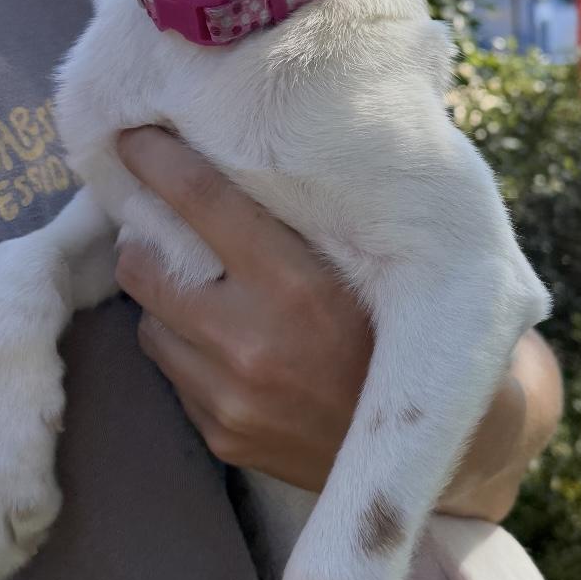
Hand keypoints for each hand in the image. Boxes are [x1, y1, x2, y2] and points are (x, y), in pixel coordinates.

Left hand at [114, 126, 560, 521]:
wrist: (446, 442)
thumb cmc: (408, 322)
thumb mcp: (372, 259)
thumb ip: (304, 219)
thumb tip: (238, 153)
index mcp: (297, 285)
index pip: (200, 202)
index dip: (157, 162)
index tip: (134, 137)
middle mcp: (253, 342)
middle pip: (145, 267)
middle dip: (144, 237)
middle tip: (158, 220)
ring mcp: (232, 396)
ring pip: (151, 323)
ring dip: (167, 299)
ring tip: (203, 287)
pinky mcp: (224, 435)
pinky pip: (176, 375)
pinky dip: (191, 351)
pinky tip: (230, 344)